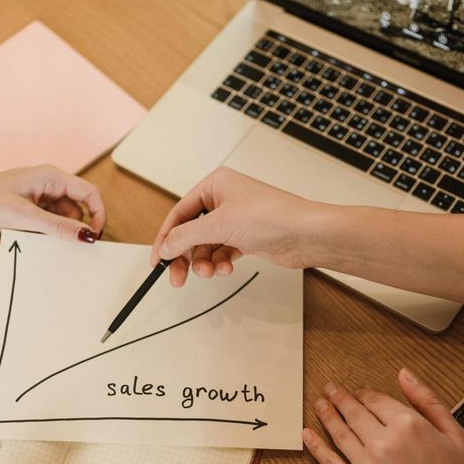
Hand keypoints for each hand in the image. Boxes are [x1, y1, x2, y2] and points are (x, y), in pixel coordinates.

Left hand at [0, 165, 105, 243]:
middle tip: (73, 245)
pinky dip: (48, 233)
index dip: (98, 213)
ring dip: (61, 231)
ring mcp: (38, 197)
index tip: (95, 235)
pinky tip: (37, 240)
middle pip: (78, 206)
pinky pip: (49, 222)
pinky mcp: (28, 209)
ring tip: (46, 241)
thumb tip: (86, 235)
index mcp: (50, 176)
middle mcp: (47, 184)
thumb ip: (59, 226)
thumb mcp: (26, 216)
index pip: (89, 192)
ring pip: (64, 217)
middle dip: (78, 226)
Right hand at [151, 167, 327, 286]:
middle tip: (177, 278)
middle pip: (192, 232)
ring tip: (210, 273)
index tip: (157, 260)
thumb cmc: (271, 216)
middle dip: (185, 256)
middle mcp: (224, 199)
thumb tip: (164, 247)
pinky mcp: (247, 237)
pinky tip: (226, 269)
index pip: (180, 213)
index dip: (166, 238)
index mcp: (215, 184)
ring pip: (207, 246)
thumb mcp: (218, 225)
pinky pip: (223, 252)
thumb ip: (186, 237)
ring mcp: (236, 219)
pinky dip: (221, 263)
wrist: (305, 234)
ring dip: (205, 262)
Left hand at [302, 368, 463, 463]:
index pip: (377, 401)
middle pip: (354, 413)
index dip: (365, 394)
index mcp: (409, 425)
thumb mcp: (457, 437)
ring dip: (327, 415)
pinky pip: (330, 462)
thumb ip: (428, 402)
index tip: (359, 393)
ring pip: (340, 433)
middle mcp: (383, 442)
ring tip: (320, 404)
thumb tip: (404, 375)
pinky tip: (308, 435)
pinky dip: (316, 446)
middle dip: (340, 398)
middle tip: (330, 389)